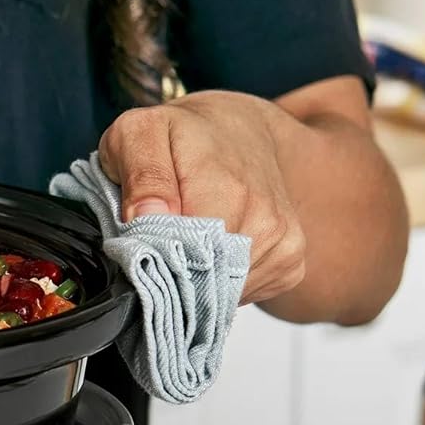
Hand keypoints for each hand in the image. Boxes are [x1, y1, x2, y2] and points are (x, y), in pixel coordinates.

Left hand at [97, 91, 306, 305]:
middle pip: (198, 284)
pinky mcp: (290, 264)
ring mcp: (283, 246)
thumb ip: (141, 175)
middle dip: (168, 273)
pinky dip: (217, 283)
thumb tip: (145, 218)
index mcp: (225, 193)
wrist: (240, 129)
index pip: (179, 263)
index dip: (149, 264)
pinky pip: (240, 295)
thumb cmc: (183, 134)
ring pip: (218, 295)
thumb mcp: (139, 134)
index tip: (135, 248)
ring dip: (193, 278)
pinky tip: (210, 249)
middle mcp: (264, 223)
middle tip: (154, 241)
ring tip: (184, 239)